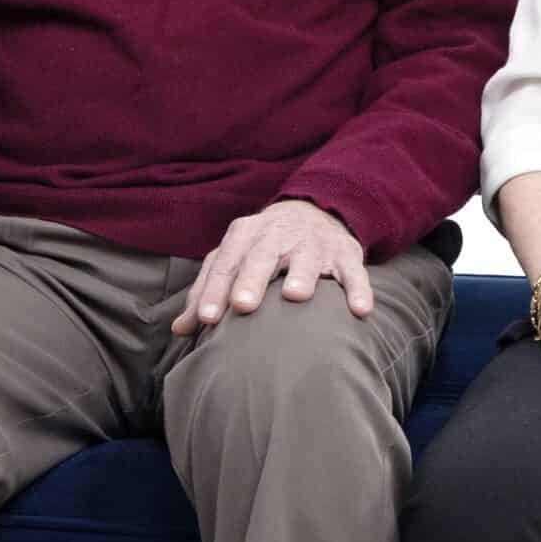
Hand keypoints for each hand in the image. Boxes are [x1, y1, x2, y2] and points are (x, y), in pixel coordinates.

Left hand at [172, 200, 369, 335]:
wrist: (315, 212)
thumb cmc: (263, 247)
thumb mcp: (234, 260)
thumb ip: (207, 292)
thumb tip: (180, 329)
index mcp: (245, 234)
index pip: (226, 262)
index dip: (214, 289)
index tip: (206, 319)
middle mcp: (279, 234)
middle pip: (262, 255)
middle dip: (252, 279)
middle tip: (242, 305)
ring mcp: (314, 243)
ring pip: (307, 258)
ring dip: (302, 275)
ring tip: (295, 296)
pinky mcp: (346, 253)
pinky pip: (354, 272)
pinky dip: (358, 289)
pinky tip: (360, 311)